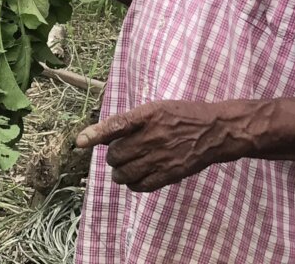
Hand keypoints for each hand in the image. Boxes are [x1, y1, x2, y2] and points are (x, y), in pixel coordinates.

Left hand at [76, 100, 252, 191]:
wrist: (214, 131)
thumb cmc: (183, 116)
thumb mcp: (157, 108)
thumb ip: (133, 121)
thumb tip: (106, 136)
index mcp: (148, 115)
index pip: (116, 125)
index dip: (95, 134)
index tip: (79, 142)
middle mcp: (152, 136)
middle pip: (116, 154)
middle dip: (113, 156)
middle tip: (121, 153)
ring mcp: (160, 156)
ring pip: (124, 173)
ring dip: (120, 173)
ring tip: (125, 168)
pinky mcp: (169, 174)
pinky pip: (140, 186)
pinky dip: (133, 184)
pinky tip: (137, 177)